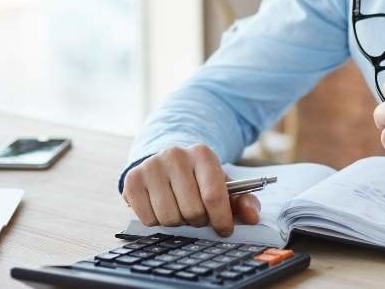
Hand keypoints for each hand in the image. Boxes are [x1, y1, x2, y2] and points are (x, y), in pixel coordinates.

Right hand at [121, 144, 260, 235]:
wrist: (164, 164)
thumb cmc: (198, 179)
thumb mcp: (222, 185)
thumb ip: (243, 201)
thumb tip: (252, 218)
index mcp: (202, 154)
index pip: (214, 195)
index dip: (221, 219)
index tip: (224, 229)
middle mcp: (175, 155)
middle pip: (192, 210)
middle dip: (198, 220)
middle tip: (197, 215)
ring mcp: (151, 166)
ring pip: (169, 217)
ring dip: (177, 222)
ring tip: (179, 210)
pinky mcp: (132, 180)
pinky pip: (148, 219)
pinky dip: (156, 222)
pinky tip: (160, 208)